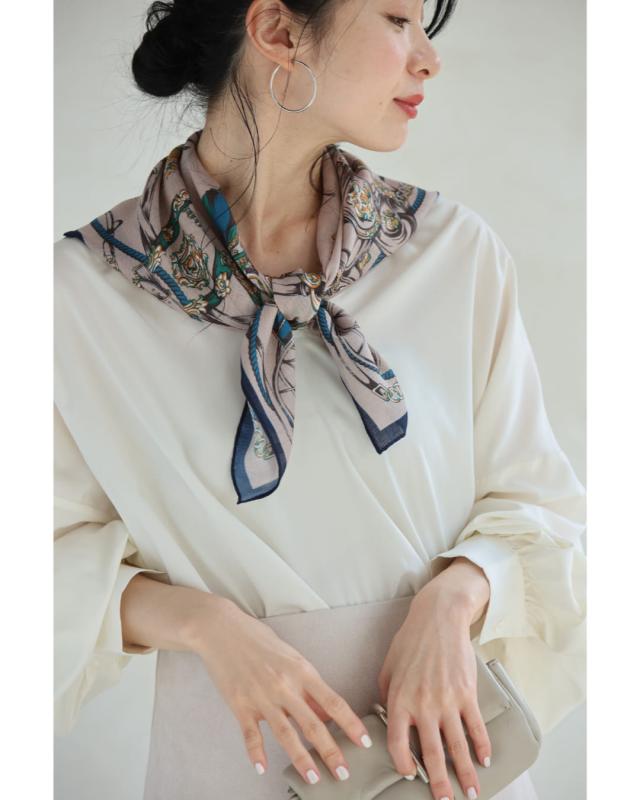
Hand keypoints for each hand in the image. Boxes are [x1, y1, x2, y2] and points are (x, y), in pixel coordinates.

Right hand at [187, 597, 372, 784]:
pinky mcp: (240, 705)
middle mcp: (284, 686)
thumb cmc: (258, 639)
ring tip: (312, 777)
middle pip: (313, 724)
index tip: (363, 740)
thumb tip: (326, 712)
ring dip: (301, 758)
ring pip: (285, 734)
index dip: (350, 723)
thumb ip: (308, 686)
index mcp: (301, 671)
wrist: (222, 629)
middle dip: (330, 751)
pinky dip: (256, 753)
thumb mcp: (291, 657)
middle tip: (343, 772)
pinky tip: (262, 768)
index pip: (333, 702)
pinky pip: (250, 735)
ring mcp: (262, 697)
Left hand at [377, 586, 491, 799]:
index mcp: (399, 699)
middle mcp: (423, 705)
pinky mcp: (467, 693)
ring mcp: (447, 700)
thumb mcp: (388, 667)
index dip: (403, 764)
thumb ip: (386, 695)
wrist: (439, 618)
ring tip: (472, 793)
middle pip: (431, 754)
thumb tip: (387, 718)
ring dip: (465, 773)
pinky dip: (482, 746)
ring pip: (457, 746)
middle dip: (439, 784)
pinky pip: (475, 726)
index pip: (396, 742)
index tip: (410, 775)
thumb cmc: (410, 641)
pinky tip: (484, 760)